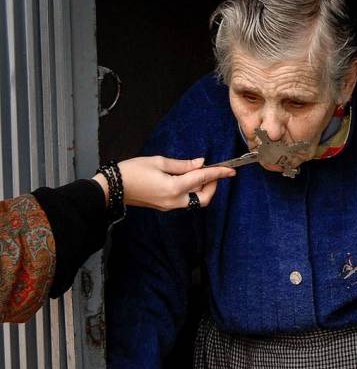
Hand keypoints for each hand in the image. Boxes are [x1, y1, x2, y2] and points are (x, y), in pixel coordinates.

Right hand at [93, 156, 235, 210]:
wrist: (112, 189)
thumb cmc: (131, 172)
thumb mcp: (158, 162)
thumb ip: (182, 164)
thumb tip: (200, 163)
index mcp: (174, 188)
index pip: (203, 179)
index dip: (218, 173)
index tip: (231, 170)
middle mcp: (175, 200)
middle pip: (204, 197)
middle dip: (212, 185)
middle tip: (212, 171)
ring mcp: (170, 206)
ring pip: (196, 200)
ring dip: (201, 188)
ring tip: (197, 172)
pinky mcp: (165, 206)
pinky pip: (185, 200)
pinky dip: (191, 191)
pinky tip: (187, 179)